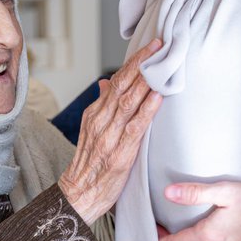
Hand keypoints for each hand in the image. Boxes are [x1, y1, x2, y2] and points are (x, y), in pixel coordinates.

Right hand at [59, 39, 162, 224]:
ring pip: (129, 102)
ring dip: (146, 81)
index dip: (132, 63)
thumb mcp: (92, 130)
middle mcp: (100, 121)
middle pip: (122, 86)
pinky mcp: (120, 154)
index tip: (148, 46)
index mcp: (95, 113)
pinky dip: (147, 111)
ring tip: (161, 64)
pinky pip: (135, 128)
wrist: (79, 194)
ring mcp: (109, 137)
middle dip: (141, 63)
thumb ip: (102, 106)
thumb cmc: (90, 164)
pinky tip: (157, 98)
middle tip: (158, 45)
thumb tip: (106, 82)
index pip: (115, 81)